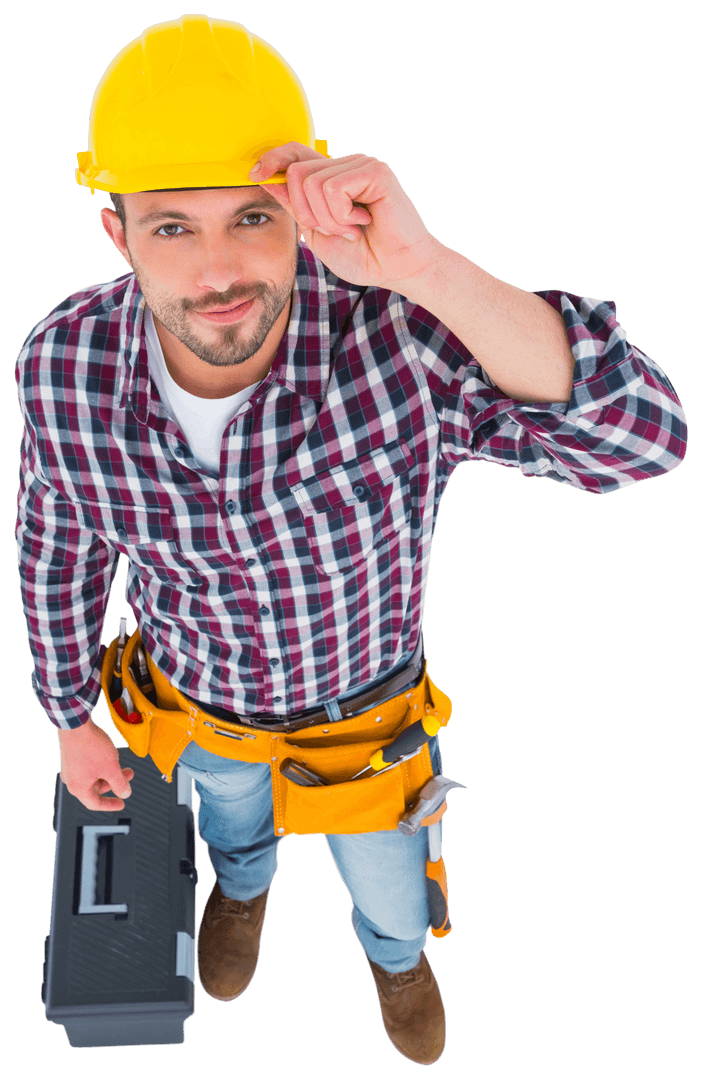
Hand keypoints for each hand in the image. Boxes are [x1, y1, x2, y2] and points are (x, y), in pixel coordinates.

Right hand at [56, 717, 133, 811]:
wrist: (76, 725)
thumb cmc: (90, 747)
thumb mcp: (111, 768)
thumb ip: (120, 784)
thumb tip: (125, 794)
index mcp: (78, 788)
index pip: (95, 804)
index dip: (110, 805)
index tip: (121, 803)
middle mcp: (71, 780)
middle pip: (95, 789)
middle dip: (114, 783)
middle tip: (128, 778)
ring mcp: (70, 768)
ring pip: (93, 777)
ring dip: (109, 773)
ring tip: (122, 765)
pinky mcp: (72, 757)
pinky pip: (88, 767)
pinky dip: (101, 766)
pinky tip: (110, 757)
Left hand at [249, 143, 438, 293]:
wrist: (397, 269)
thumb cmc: (363, 255)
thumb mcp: (317, 232)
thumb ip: (295, 206)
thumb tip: (265, 178)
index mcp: (332, 176)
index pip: (294, 153)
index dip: (271, 159)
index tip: (253, 174)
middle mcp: (345, 164)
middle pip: (295, 172)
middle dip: (306, 212)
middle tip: (335, 230)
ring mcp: (361, 164)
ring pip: (311, 183)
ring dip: (327, 218)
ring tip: (352, 228)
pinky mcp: (375, 171)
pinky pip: (333, 188)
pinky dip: (341, 214)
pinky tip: (363, 221)